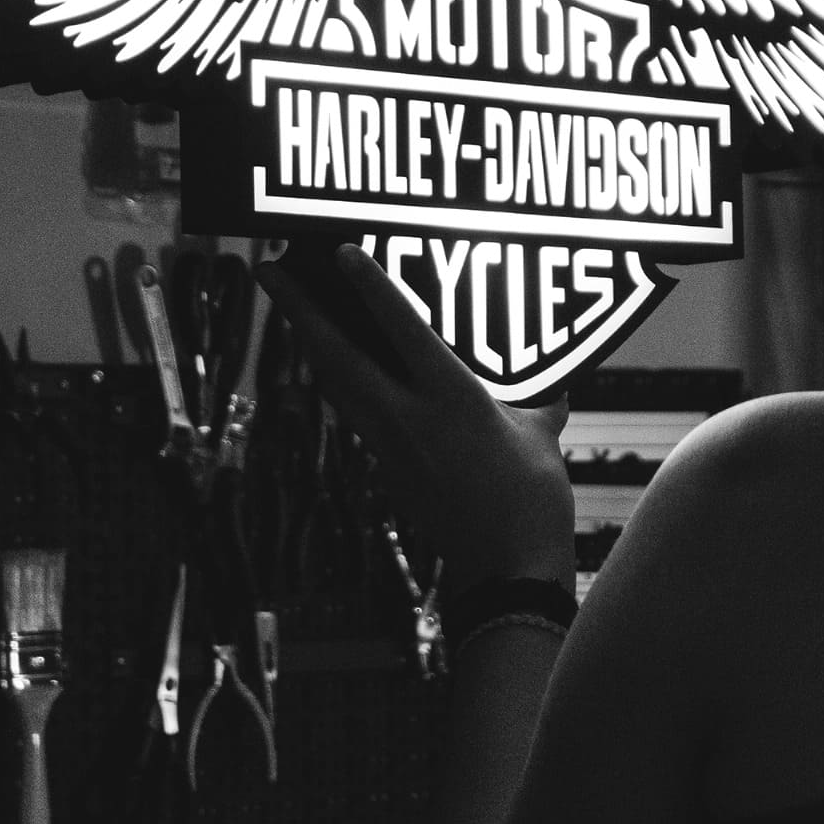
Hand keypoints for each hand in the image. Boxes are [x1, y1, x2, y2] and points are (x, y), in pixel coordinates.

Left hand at [256, 245, 574, 592]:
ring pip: (335, 383)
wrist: (506, 572)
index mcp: (451, 398)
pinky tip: (335, 366)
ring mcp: (389, 446)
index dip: (370, 287)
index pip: (402, 329)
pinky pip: (353, 412)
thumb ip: (541, 397)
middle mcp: (408, 417)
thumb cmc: (532, 500)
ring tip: (290, 306)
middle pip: (338, 354)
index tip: (339, 252)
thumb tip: (555, 376)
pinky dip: (338, 380)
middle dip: (300, 309)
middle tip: (268, 268)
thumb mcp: (543, 434)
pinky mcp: (387, 470)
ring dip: (309, 341)